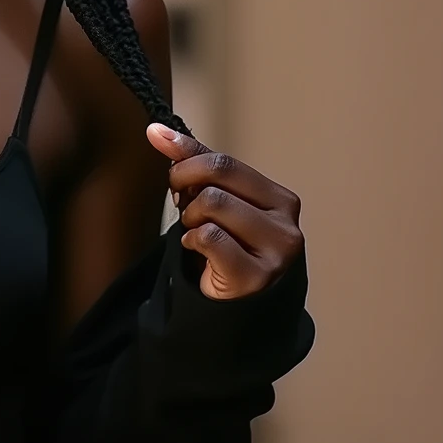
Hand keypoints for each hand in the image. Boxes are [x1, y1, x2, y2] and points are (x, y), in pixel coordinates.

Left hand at [146, 126, 303, 301]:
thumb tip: (156, 131)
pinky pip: (210, 237)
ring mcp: (276, 250)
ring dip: (190, 219)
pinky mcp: (257, 275)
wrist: (238, 312)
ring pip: (212, 204)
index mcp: (280, 199)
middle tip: (181, 204)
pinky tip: (198, 251)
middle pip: (219, 178)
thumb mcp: (216, 205)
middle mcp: (286, 222)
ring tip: (196, 234)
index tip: (169, 165)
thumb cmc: (227, 254)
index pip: (226, 162)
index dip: (187, 160)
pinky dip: (192, 241)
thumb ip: (196, 167)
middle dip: (186, 185)